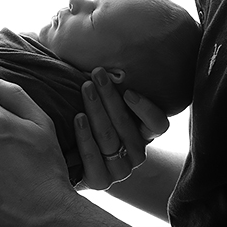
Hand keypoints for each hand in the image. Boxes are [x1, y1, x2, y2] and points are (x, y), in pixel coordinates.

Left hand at [74, 67, 169, 190]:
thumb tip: (108, 45)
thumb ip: (109, 84)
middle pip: (127, 127)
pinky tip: (78, 118)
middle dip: (110, 97)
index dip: (146, 109)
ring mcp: (120, 170)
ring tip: (85, 89)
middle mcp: (136, 153)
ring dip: (97, 111)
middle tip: (96, 75)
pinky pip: (95, 161)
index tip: (128, 91)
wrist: (69, 161)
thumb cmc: (88, 119)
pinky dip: (85, 138)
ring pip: (111, 139)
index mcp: (144, 133)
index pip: (158, 125)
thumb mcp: (104, 101)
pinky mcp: (101, 181)